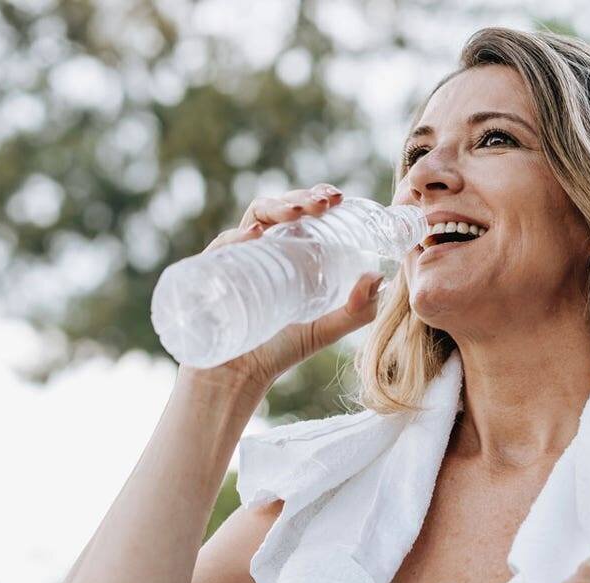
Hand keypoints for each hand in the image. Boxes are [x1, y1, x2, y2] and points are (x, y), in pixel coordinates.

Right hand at [182, 183, 384, 390]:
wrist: (236, 379)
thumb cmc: (277, 350)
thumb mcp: (325, 329)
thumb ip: (357, 310)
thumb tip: (378, 278)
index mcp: (286, 253)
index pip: (299, 213)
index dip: (316, 197)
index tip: (338, 198)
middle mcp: (260, 250)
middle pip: (277, 209)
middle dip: (301, 198)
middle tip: (325, 203)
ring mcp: (234, 259)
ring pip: (252, 219)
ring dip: (276, 207)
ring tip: (299, 212)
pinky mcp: (211, 274)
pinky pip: (221, 248)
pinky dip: (237, 238)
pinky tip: (255, 237)